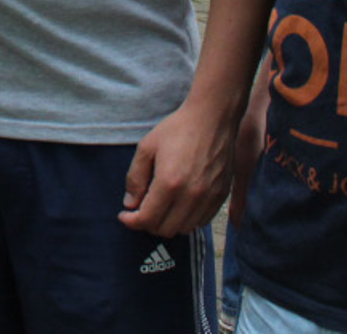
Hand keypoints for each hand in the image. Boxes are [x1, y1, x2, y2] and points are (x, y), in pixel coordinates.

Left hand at [119, 97, 235, 235]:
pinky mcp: (222, 195)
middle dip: (148, 224)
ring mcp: (209, 197)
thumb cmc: (178, 129)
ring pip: (185, 229)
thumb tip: (130, 204)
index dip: (132, 222)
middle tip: (141, 211)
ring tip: (160, 208)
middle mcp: (192, 195)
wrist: (212, 117)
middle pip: (165, 229)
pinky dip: (188, 220)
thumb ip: (135, 178)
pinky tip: (179, 205)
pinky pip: (203, 221)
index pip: (148, 219)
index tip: (124, 216)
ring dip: (168, 223)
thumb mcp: (147, 147)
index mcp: (170, 183)